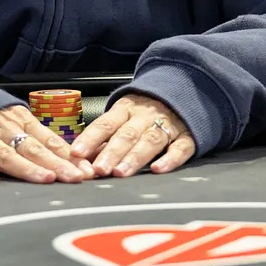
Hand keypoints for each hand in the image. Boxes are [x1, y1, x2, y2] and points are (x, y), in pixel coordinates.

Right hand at [0, 106, 94, 185]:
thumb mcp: (17, 120)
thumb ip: (40, 139)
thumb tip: (74, 160)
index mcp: (21, 121)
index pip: (50, 141)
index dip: (69, 156)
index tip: (88, 170)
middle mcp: (4, 129)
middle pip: (33, 149)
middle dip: (57, 164)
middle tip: (76, 178)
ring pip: (6, 155)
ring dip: (27, 168)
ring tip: (46, 179)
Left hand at [71, 95, 193, 176]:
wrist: (183, 92)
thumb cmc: (145, 112)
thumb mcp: (123, 117)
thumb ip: (105, 139)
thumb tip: (81, 159)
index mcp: (126, 109)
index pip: (106, 123)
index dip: (91, 138)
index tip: (77, 153)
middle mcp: (146, 116)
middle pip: (127, 134)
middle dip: (112, 152)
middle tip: (99, 169)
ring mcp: (168, 125)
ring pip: (151, 140)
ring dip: (134, 157)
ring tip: (121, 172)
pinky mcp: (188, 137)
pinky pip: (180, 148)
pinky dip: (170, 159)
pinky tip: (158, 169)